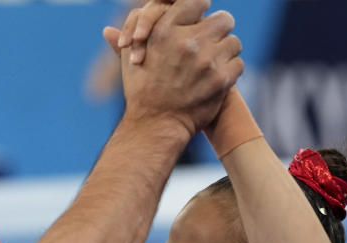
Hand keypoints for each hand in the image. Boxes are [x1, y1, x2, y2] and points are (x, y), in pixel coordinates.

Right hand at [115, 0, 242, 137]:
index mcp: (166, 29)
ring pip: (233, 43)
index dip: (203, 9)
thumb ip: (129, 37)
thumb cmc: (140, 91)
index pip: (198, 1)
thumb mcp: (129, 61)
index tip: (203, 21)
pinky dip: (230, 72)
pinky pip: (238, 64)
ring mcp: (206, 60)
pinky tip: (218, 79)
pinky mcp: (220, 79)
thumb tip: (108, 29)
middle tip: (214, 43)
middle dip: (220, 31)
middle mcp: (188, 41)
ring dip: (226, 53)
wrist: (155, 125)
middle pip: (223, 19)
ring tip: (214, 64)